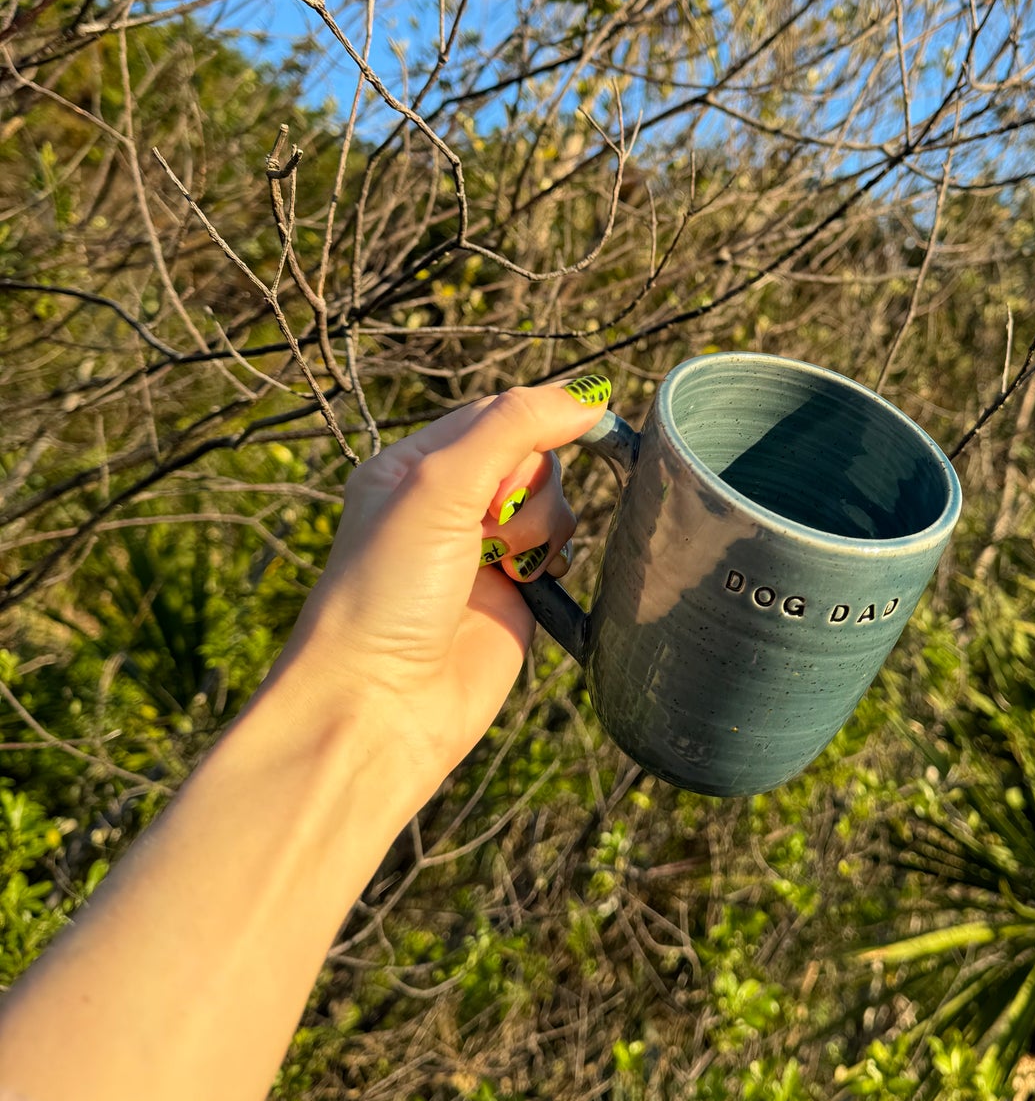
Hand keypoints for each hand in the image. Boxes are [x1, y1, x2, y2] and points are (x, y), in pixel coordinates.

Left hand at [280, 375, 610, 785]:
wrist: (382, 705)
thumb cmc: (388, 593)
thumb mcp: (439, 487)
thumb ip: (511, 427)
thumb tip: (586, 395)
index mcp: (414, 467)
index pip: (496, 414)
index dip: (538, 418)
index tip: (584, 422)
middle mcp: (448, 505)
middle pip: (533, 458)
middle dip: (528, 487)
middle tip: (489, 526)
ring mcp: (482, 552)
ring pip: (555, 504)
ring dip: (541, 528)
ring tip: (500, 565)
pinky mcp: (514, 596)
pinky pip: (561, 553)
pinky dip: (557, 560)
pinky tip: (532, 581)